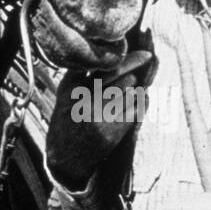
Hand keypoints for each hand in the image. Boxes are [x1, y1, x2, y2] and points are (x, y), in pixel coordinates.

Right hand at [46, 49, 155, 189]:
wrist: (64, 157)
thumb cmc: (67, 119)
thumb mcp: (65, 93)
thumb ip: (81, 72)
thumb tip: (105, 51)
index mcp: (74, 87)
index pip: (107, 66)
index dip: (130, 59)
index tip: (146, 54)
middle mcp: (86, 101)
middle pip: (123, 77)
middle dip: (133, 75)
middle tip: (133, 77)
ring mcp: (100, 117)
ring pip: (132, 93)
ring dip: (135, 91)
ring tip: (127, 95)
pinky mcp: (112, 133)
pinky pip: (136, 111)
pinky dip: (138, 106)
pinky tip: (131, 107)